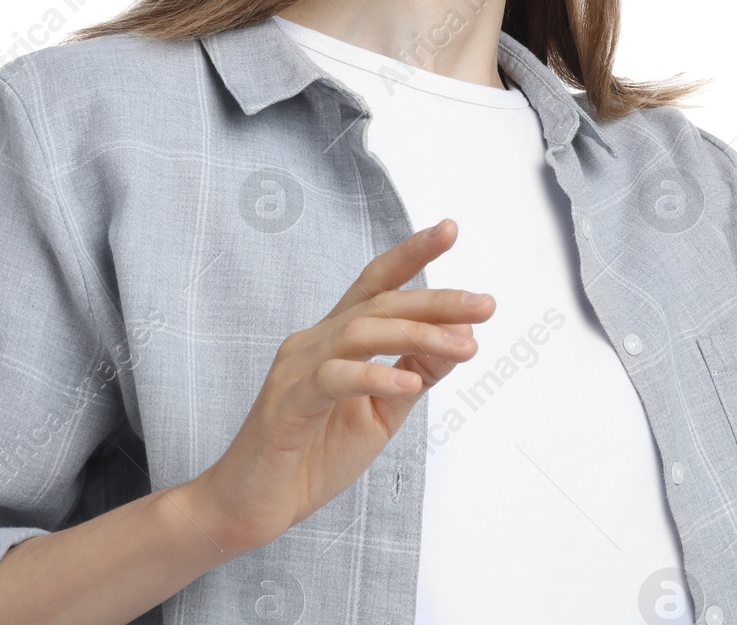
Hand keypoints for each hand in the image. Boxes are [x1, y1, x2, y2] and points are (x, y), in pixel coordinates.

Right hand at [192, 218, 492, 553]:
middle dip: (435, 300)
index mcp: (334, 338)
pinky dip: (372, 377)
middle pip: (378, 303)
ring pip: (359, 333)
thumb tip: (463, 339)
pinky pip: (331, 380)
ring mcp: (295, 370)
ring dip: (418, 336)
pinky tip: (407, 386)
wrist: (251, 507)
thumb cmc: (313, 457)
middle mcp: (312, 342)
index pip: (376, 283)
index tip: (451, 229)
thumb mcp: (382, 415)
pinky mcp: (285, 406)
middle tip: (484, 304)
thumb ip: (416, 376)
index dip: (411, 254)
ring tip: (466, 346)